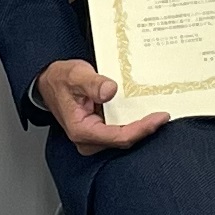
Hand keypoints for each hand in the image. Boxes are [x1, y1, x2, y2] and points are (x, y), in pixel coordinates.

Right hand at [35, 59, 168, 154]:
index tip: (160, 117)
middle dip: (145, 129)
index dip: (142, 129)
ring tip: (158, 113)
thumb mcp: (75, 74)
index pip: (119, 136)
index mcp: (82, 130)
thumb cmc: (60, 79)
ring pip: (125, 137)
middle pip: (125, 140)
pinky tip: (145, 113)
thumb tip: (110, 91)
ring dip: (141, 126)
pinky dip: (134, 123)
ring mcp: (94, 138)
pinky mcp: (99, 133)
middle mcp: (88, 140)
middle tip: (164, 115)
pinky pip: (121, 132)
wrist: (49, 82)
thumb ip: (92, 83)